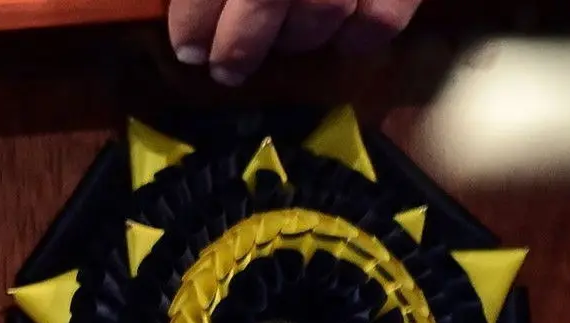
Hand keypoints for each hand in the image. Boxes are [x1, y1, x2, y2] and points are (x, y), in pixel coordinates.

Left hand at [166, 0, 421, 86]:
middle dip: (237, 47)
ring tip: (284, 44)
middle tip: (226, 69)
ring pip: (321, 14)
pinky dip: (360, 37)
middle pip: (261, 5)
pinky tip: (345, 40)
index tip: (187, 49)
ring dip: (296, 38)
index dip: (193, 24)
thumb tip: (192, 17)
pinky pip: (381, 19)